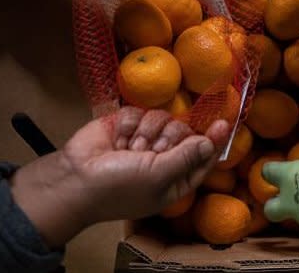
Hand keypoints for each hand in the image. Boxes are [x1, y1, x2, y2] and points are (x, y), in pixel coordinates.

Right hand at [10, 107, 230, 247]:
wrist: (75, 178)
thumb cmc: (119, 186)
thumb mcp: (159, 176)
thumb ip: (186, 156)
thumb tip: (210, 141)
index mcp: (174, 179)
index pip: (202, 157)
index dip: (212, 141)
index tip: (223, 123)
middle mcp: (161, 158)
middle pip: (183, 132)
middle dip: (167, 138)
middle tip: (150, 151)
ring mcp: (143, 138)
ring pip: (162, 117)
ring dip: (144, 133)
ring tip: (128, 149)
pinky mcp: (125, 123)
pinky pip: (138, 111)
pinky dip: (127, 125)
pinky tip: (116, 139)